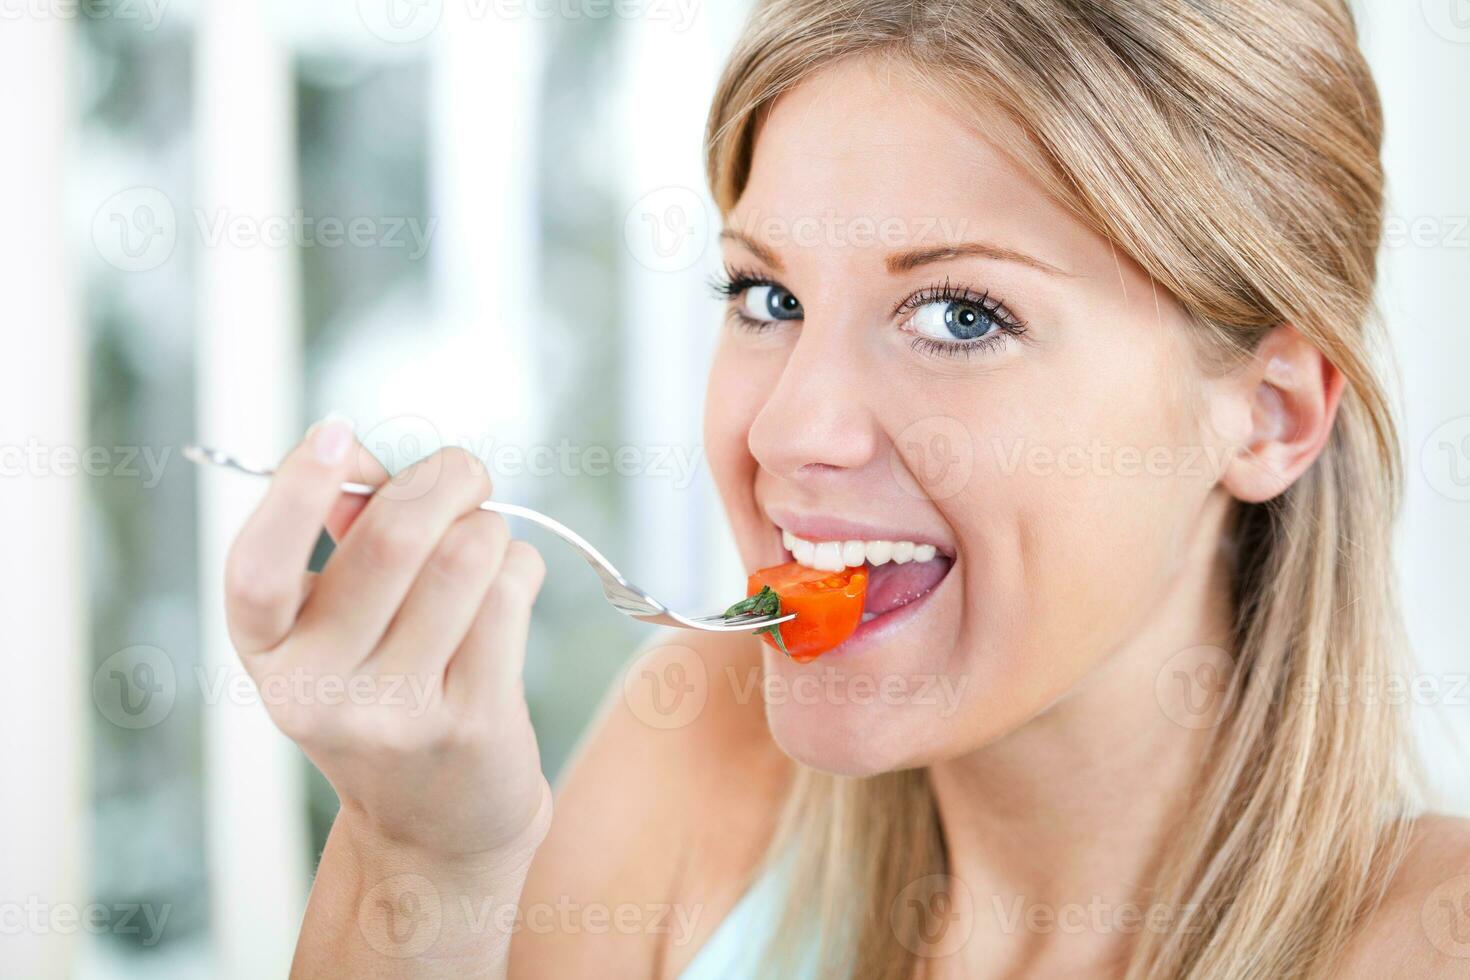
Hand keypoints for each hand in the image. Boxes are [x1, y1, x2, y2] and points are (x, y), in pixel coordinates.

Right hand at [223, 417, 550, 864]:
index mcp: (268, 652)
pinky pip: (511, 594)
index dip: (293, 492)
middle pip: (395, 539)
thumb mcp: (336, 624)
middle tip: (463, 473)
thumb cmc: (387, 686)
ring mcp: (396, 712)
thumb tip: (354, 453)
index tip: (335, 434)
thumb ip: (342, 534)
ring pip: (466, 556)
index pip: (257, 569)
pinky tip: (506, 588)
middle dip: (444, 479)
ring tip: (484, 543)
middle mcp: (318, 689)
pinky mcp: (471, 720)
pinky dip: (519, 567)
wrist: (435, 821)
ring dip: (489, 526)